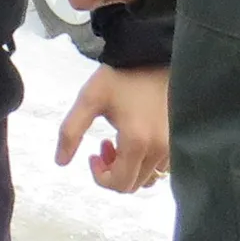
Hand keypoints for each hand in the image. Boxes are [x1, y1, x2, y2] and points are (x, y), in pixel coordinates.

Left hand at [59, 64, 169, 192]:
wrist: (152, 56)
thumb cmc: (119, 76)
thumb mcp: (89, 99)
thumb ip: (70, 132)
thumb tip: (60, 162)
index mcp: (137, 142)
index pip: (119, 183)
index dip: (100, 176)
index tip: (92, 154)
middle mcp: (160, 150)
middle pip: (132, 185)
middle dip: (112, 171)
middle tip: (104, 145)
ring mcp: (173, 146)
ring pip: (147, 179)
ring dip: (129, 168)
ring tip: (118, 142)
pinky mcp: (179, 140)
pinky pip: (161, 168)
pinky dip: (144, 163)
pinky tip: (136, 140)